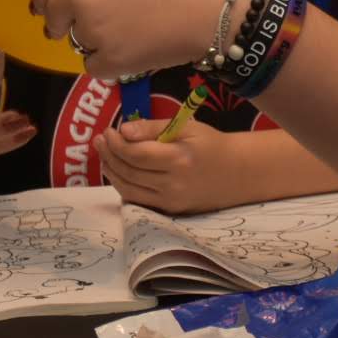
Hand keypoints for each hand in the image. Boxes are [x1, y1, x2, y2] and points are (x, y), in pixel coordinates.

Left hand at [31, 0, 242, 79]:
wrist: (217, 4)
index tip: (47, 5)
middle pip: (53, 16)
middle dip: (64, 24)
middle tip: (91, 27)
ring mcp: (90, 29)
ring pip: (77, 43)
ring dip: (96, 42)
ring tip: (136, 31)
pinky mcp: (107, 61)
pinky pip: (96, 67)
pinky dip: (113, 64)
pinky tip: (141, 49)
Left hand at [95, 118, 247, 214]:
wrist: (237, 172)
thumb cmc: (211, 144)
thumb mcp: (187, 126)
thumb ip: (154, 127)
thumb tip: (123, 131)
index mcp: (179, 159)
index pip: (136, 154)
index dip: (117, 143)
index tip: (109, 131)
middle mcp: (173, 184)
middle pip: (129, 172)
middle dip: (110, 155)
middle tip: (100, 140)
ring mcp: (170, 201)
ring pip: (129, 189)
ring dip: (111, 171)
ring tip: (104, 154)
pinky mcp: (170, 211)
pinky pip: (138, 199)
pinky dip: (123, 186)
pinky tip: (118, 171)